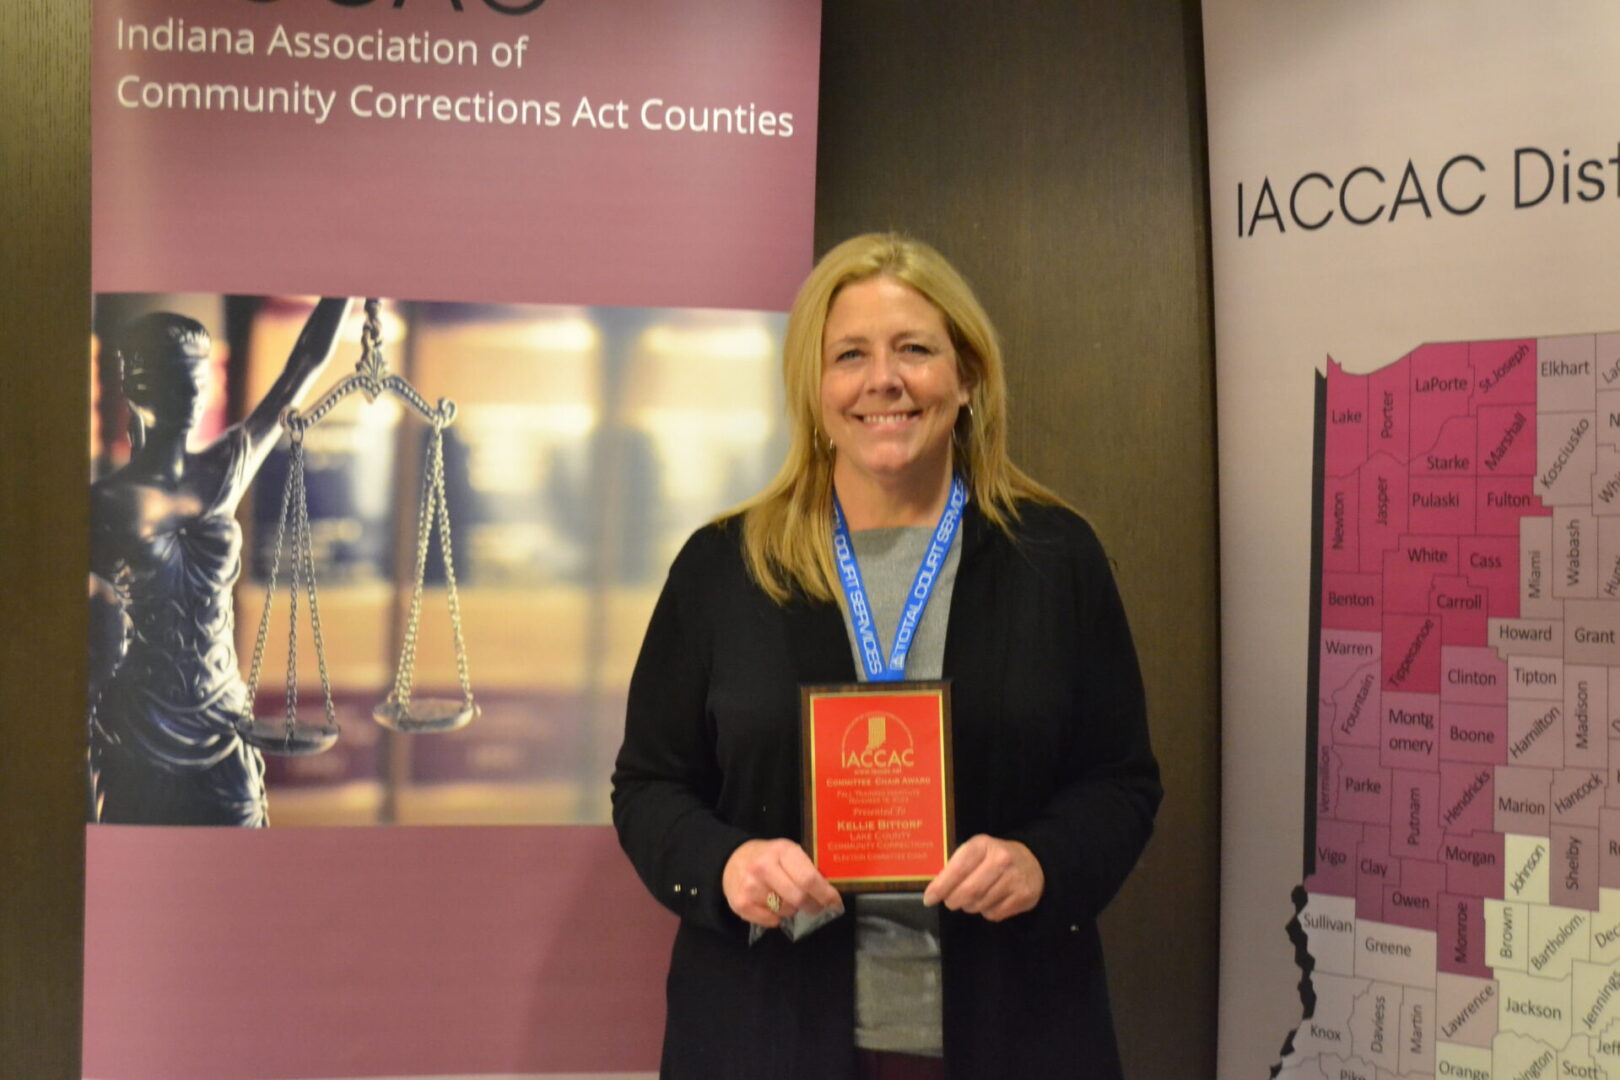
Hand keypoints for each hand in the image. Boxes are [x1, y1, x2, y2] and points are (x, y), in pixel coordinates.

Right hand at [722, 838, 841, 927]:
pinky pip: (771, 921)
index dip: (826, 894)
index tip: (835, 903)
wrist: (732, 859)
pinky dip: (777, 917)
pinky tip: (772, 904)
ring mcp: (750, 887)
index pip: (809, 879)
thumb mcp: (788, 852)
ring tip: (786, 898)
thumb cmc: (769, 857)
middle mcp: (764, 867)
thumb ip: (807, 868)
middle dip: (813, 906)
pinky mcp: (741, 904)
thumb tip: (831, 893)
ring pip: (786, 911)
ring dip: (793, 909)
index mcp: (782, 851)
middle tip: (817, 907)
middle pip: (799, 898)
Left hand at [923, 835, 1044, 921]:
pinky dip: (985, 912)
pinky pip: (994, 914)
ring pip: (979, 904)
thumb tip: (934, 889)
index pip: (957, 869)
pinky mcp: (1024, 896)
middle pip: (968, 891)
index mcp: (983, 845)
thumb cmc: (994, 856)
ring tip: (972, 899)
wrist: (1033, 861)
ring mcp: (1014, 879)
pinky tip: (989, 901)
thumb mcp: (976, 851)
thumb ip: (956, 865)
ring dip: (969, 906)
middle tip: (950, 902)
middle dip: (953, 901)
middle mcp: (1001, 860)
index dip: (941, 886)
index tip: (929, 898)